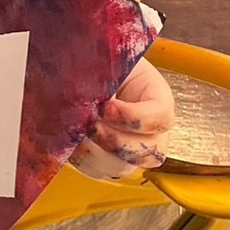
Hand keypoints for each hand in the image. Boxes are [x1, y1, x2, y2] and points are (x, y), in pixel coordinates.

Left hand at [71, 57, 173, 179]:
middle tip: (89, 125)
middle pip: (148, 153)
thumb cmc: (102, 60)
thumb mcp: (108, 59)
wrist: (86, 69)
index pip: (160, 117)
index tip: (106, 107)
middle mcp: (151, 130)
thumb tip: (87, 90)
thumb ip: (104, 72)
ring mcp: (131, 149)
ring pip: (122, 167)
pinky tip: (68, 139)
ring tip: (74, 132)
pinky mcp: (108, 159)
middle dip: (115, 142)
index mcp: (157, 97)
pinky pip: (99, 170)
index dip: (134, 117)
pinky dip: (82, 160)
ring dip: (95, 154)